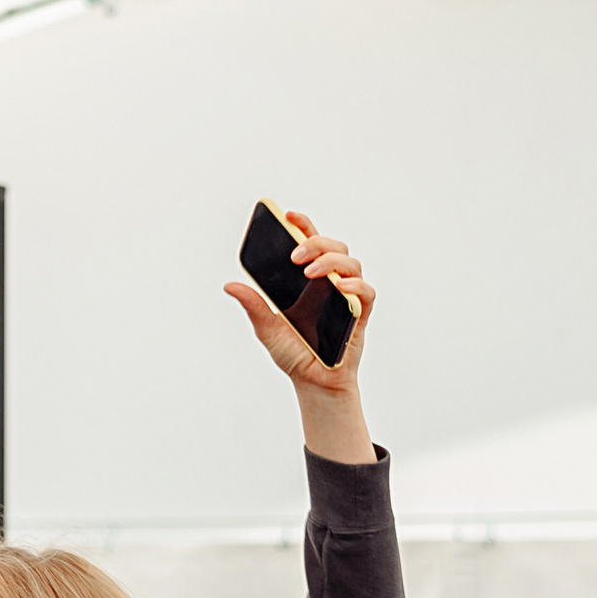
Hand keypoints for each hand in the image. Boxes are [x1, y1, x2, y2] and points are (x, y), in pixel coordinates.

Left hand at [222, 210, 376, 462]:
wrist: (312, 383)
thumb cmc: (294, 354)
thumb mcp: (267, 328)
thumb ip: (254, 305)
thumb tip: (230, 285)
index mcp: (308, 281)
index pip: (309, 244)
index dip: (303, 225)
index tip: (289, 214)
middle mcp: (330, 283)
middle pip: (334, 247)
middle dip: (315, 242)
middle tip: (295, 256)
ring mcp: (347, 297)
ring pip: (351, 264)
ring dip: (331, 262)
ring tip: (311, 272)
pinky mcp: (360, 315)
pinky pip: (366, 293)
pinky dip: (355, 287)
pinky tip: (340, 288)